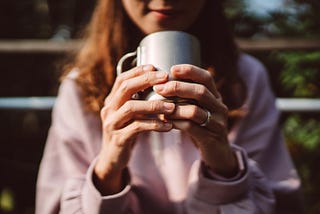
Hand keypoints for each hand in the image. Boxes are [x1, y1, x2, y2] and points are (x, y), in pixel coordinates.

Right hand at [94, 65, 175, 193]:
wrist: (112, 158)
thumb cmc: (126, 131)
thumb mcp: (129, 114)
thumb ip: (138, 101)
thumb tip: (159, 85)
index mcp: (111, 101)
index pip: (122, 79)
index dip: (137, 71)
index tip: (155, 66)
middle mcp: (109, 109)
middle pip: (125, 88)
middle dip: (146, 80)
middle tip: (166, 77)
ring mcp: (112, 124)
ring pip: (131, 108)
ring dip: (154, 105)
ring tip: (172, 106)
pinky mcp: (119, 139)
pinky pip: (137, 128)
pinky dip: (154, 125)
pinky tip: (168, 126)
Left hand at [153, 64, 237, 177]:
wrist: (217, 153)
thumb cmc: (202, 126)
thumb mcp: (199, 108)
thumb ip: (187, 97)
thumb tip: (162, 83)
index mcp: (216, 97)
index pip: (206, 78)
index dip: (190, 71)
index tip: (172, 69)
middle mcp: (219, 107)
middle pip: (200, 92)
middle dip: (178, 87)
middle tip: (159, 88)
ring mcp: (217, 123)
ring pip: (195, 111)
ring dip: (175, 108)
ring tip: (159, 107)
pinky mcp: (211, 138)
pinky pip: (191, 128)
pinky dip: (176, 123)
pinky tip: (164, 121)